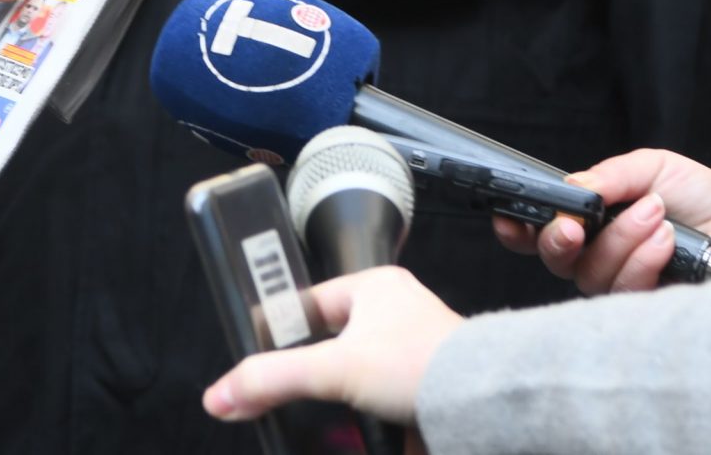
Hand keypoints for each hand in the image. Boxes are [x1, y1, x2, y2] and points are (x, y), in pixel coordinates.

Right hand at [204, 265, 460, 430]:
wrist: (488, 404)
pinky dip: (373, 410)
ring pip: (362, 368)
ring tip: (335, 413)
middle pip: (334, 340)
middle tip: (301, 391)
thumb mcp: (332, 369)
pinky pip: (388, 391)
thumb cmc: (427, 365)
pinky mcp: (432, 379)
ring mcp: (418, 344)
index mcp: (375, 285)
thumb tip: (223, 394)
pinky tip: (364, 425)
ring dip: (346, 392)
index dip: (284, 330)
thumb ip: (272, 379)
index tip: (266, 353)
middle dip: (317, 369)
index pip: (308, 303)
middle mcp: (399, 309)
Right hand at [491, 147, 710, 293]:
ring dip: (620, 241)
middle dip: (557, 240)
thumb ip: (608, 175)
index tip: (511, 221)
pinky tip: (667, 239)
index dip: (517, 230)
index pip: (540, 235)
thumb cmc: (708, 199)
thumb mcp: (653, 168)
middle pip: (557, 261)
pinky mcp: (654, 310)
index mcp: (594, 224)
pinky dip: (643, 259)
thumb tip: (571, 188)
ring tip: (656, 214)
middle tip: (574, 223)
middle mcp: (602, 259)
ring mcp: (628, 287)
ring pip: (592, 276)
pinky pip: (627, 293)